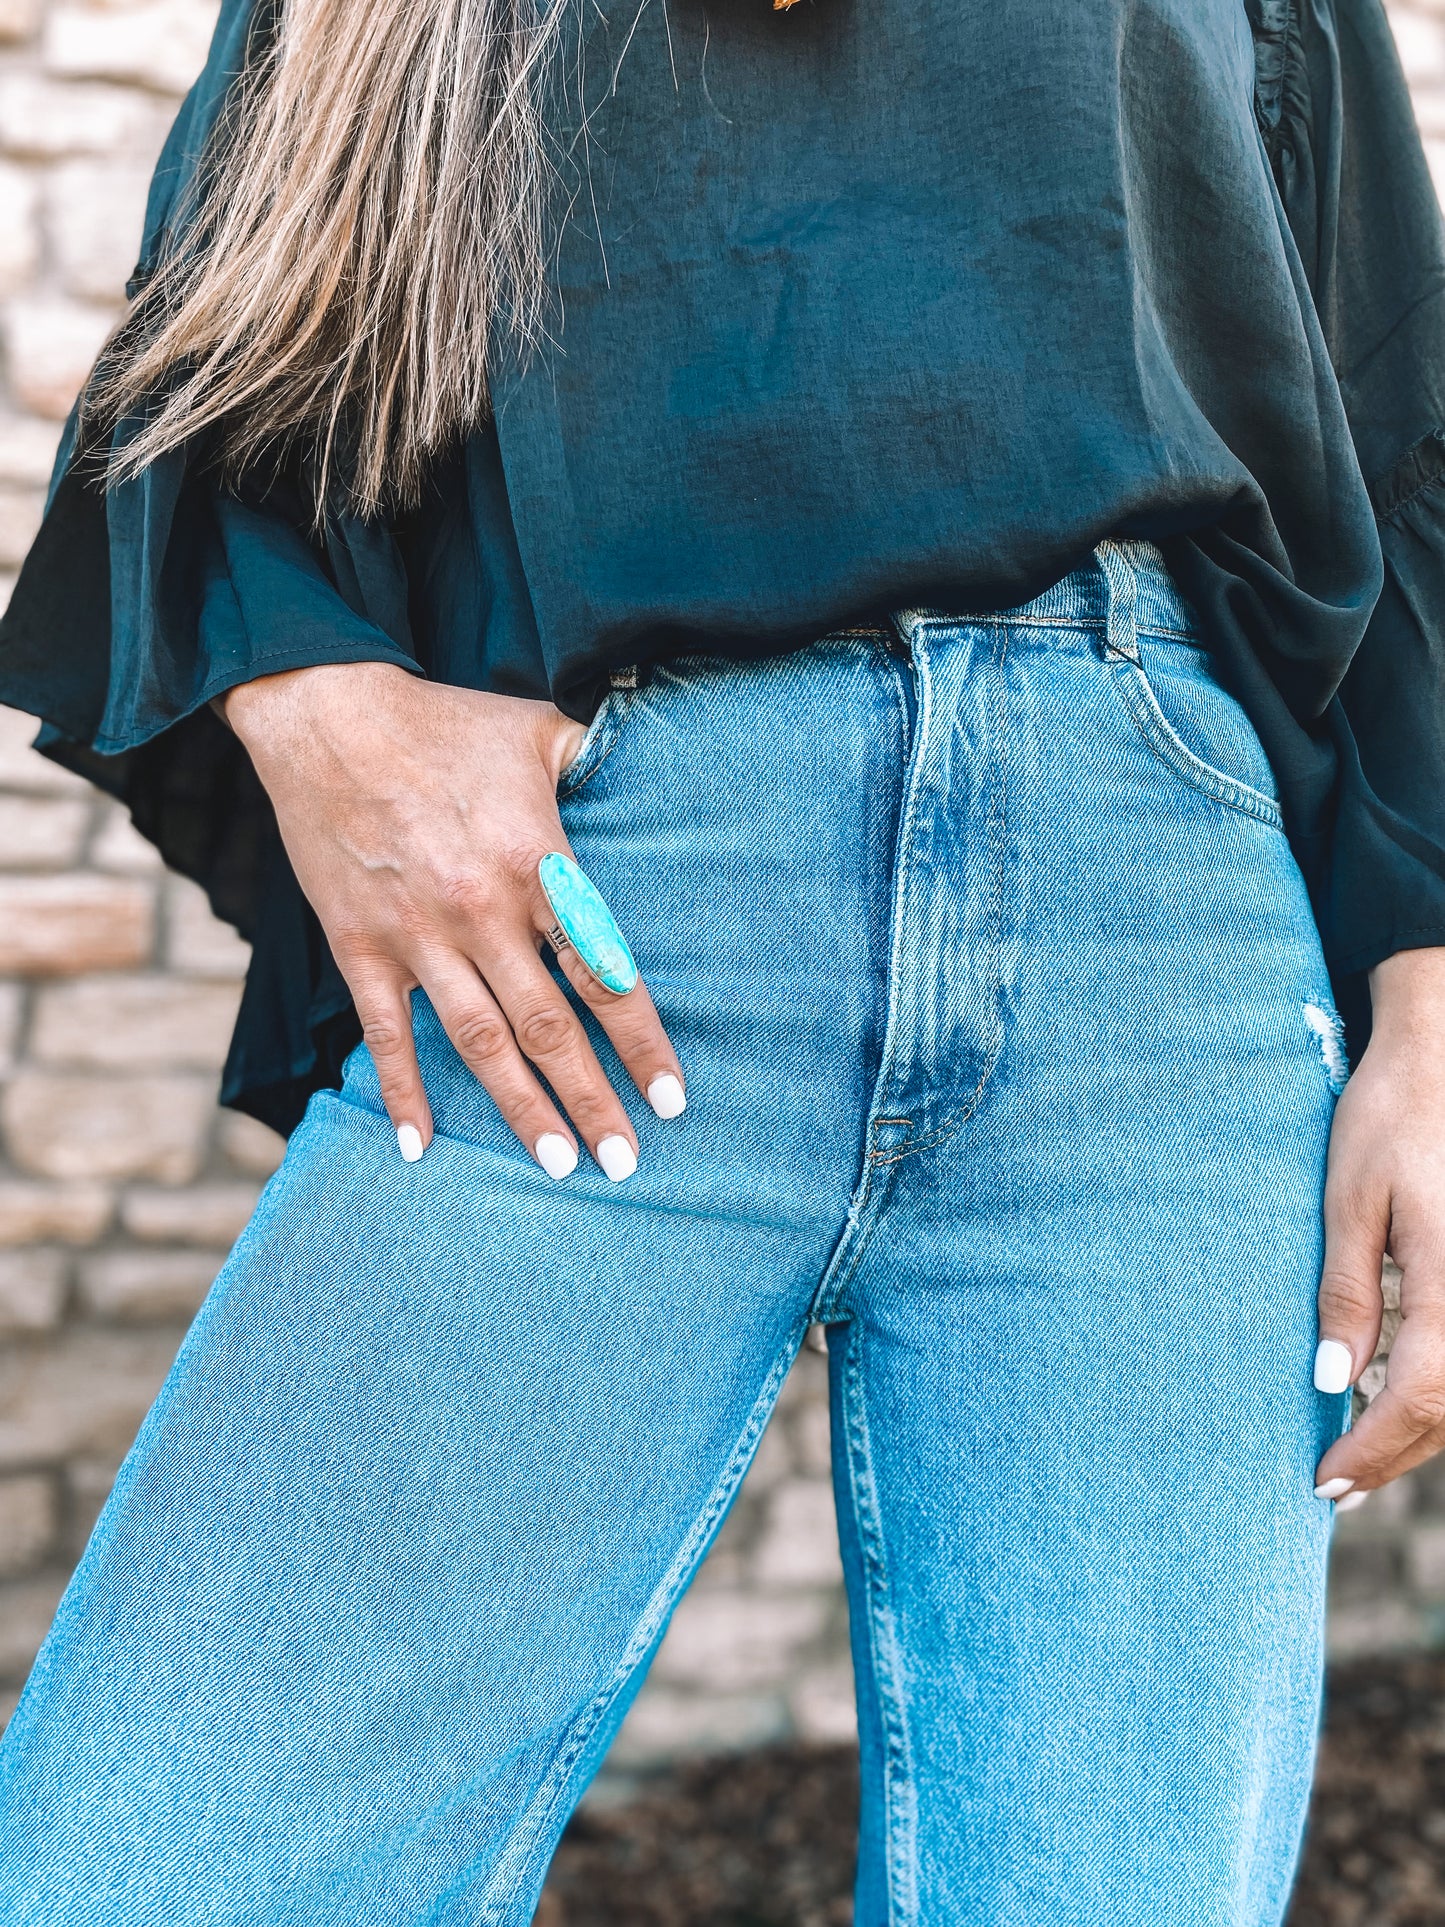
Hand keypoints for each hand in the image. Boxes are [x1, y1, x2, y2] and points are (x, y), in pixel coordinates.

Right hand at [224, 661, 684, 1177]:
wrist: (325, 713)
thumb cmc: (443, 723)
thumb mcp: (538, 730)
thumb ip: (596, 763)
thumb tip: (645, 766)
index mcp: (538, 864)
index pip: (603, 972)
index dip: (641, 1042)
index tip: (671, 1100)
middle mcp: (483, 912)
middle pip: (550, 1026)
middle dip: (593, 1100)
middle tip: (624, 1163)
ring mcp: (418, 936)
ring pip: (481, 1042)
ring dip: (521, 1109)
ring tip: (557, 1166)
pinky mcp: (361, 945)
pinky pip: (387, 1033)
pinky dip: (403, 1091)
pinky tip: (419, 1145)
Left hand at [1313, 947, 1444, 1497]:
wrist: (1444, 1054)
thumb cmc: (1391, 1116)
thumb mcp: (1348, 1198)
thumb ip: (1346, 1292)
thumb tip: (1332, 1379)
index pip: (1420, 1394)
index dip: (1373, 1447)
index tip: (1323, 1478)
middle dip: (1395, 1453)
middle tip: (1335, 1484)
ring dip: (1422, 1429)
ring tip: (1361, 1456)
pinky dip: (1442, 1390)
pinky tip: (1400, 1398)